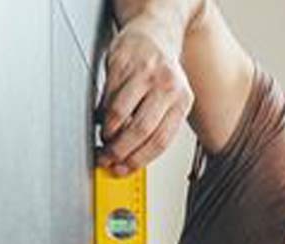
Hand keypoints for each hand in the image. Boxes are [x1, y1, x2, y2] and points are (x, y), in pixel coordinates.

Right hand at [96, 15, 192, 174]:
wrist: (154, 32)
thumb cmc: (161, 72)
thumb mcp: (171, 99)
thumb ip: (156, 127)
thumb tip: (131, 160)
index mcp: (183, 101)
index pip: (161, 140)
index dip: (139, 160)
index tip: (123, 169)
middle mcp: (167, 86)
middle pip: (140, 130)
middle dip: (120, 150)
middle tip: (108, 158)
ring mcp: (144, 73)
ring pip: (120, 114)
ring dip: (108, 132)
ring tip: (105, 137)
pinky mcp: (122, 63)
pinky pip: (107, 96)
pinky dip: (101, 112)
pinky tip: (103, 116)